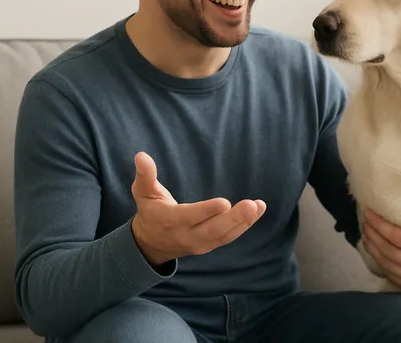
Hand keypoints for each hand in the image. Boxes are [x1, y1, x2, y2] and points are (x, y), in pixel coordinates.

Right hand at [130, 151, 265, 265]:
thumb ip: (145, 175)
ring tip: (259, 206)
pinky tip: (257, 211)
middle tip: (252, 205)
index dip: (208, 211)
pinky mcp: (210, 245)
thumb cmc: (150, 211)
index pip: (192, 217)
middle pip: (213, 230)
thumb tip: (141, 155)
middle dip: (234, 219)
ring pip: (224, 235)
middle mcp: (187, 235)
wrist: (150, 244)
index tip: (225, 203)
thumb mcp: (143, 192)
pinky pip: (229, 237)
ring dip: (244, 222)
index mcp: (171, 221)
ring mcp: (200, 243)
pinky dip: (244, 226)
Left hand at [361, 205, 400, 297]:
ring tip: (365, 230)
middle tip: (365, 218)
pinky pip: (388, 273)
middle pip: (388, 249)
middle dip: (373, 233)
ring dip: (371, 246)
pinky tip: (371, 248)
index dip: (383, 226)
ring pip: (385, 262)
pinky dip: (377, 259)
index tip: (372, 214)